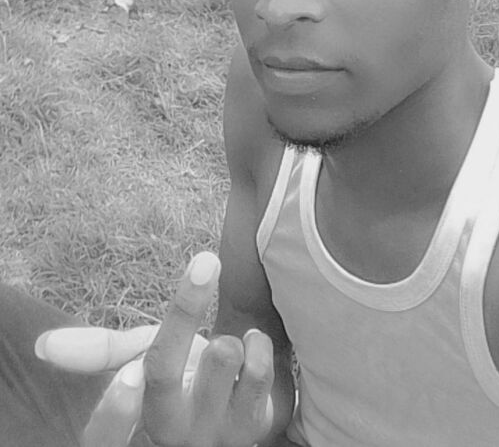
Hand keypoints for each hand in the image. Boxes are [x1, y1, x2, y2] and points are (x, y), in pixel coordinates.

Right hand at [36, 252, 274, 446]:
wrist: (238, 400)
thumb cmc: (180, 379)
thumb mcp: (138, 359)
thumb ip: (99, 350)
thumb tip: (43, 344)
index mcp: (133, 424)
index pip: (107, 436)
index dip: (114, 410)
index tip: (129, 374)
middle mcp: (170, 439)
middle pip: (165, 382)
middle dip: (183, 325)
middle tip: (205, 264)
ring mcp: (214, 438)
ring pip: (220, 365)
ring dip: (224, 339)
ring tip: (226, 343)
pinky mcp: (254, 429)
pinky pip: (260, 377)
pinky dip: (258, 348)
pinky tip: (252, 346)